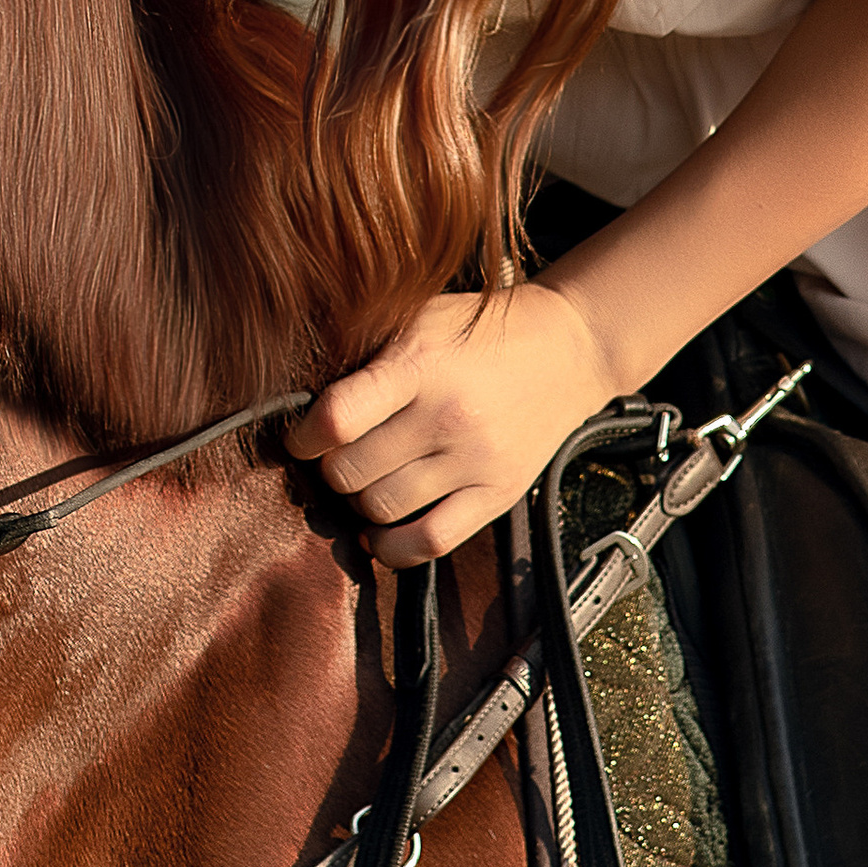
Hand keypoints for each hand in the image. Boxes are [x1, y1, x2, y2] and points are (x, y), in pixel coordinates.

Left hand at [285, 282, 625, 564]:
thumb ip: (366, 357)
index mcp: (421, 364)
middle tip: (336, 456)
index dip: (303, 435)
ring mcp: (475, 460)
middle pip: (351, 471)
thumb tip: (302, 400)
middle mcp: (447, 416)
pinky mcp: (498, 494)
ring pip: (380, 509)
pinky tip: (381, 529)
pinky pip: (428, 542)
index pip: (337, 417)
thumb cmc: (478, 330)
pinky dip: (392, 547)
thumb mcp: (419, 319)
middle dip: (331, 468)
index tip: (301, 435)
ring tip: (365, 480)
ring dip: (359, 502)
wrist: (567, 349)